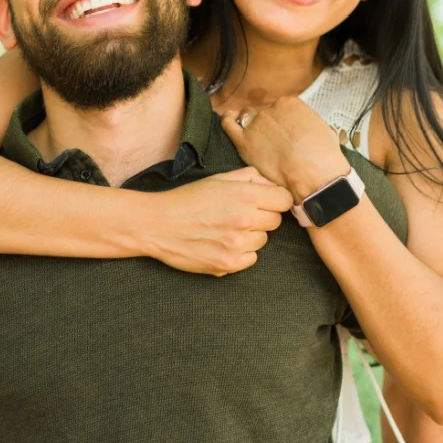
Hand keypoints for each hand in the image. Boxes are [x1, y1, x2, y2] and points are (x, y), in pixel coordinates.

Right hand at [142, 168, 293, 275]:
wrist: (157, 225)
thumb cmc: (187, 199)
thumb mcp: (218, 179)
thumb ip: (249, 177)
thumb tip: (270, 185)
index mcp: (244, 195)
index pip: (284, 200)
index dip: (275, 199)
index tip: (266, 201)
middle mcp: (244, 220)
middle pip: (275, 221)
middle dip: (262, 216)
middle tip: (240, 214)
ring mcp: (237, 244)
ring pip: (263, 240)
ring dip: (251, 235)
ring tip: (227, 229)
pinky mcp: (228, 264)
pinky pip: (251, 258)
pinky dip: (241, 252)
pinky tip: (223, 243)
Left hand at [220, 96, 351, 201]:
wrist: (314, 177)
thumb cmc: (324, 157)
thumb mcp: (322, 129)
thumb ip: (304, 124)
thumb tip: (301, 130)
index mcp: (290, 103)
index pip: (280, 108)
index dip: (281, 121)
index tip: (284, 131)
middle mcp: (271, 109)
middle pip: (264, 114)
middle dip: (268, 125)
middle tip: (273, 141)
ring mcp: (256, 124)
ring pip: (247, 118)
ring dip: (250, 126)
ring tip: (255, 137)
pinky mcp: (244, 142)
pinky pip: (229, 125)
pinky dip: (227, 120)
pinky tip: (228, 119)